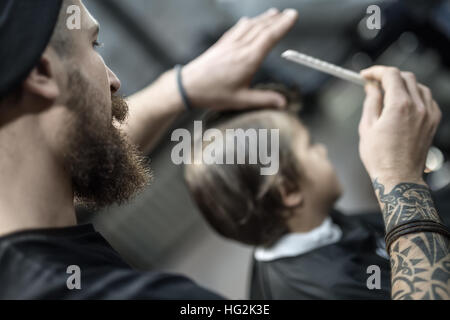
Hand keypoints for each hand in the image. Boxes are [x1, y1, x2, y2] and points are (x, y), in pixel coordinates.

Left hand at [181, 8, 297, 110]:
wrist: (188, 86)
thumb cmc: (214, 94)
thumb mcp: (241, 100)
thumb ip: (264, 99)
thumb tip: (283, 102)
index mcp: (248, 59)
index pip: (269, 37)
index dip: (283, 25)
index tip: (293, 16)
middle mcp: (240, 47)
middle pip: (262, 28)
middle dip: (278, 19)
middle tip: (290, 12)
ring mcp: (229, 44)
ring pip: (250, 26)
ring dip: (264, 18)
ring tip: (274, 13)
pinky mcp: (221, 45)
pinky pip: (237, 29)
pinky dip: (247, 23)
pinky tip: (248, 21)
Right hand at [358, 66, 441, 189]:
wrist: (399, 178)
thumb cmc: (380, 158)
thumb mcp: (367, 128)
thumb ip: (371, 102)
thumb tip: (371, 88)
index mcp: (399, 106)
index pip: (390, 75)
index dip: (376, 72)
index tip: (366, 76)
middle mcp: (418, 107)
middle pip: (405, 77)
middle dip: (389, 76)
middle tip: (374, 84)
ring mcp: (429, 114)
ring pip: (418, 86)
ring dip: (403, 85)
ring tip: (388, 94)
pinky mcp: (433, 122)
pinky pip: (427, 99)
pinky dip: (415, 95)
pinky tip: (403, 104)